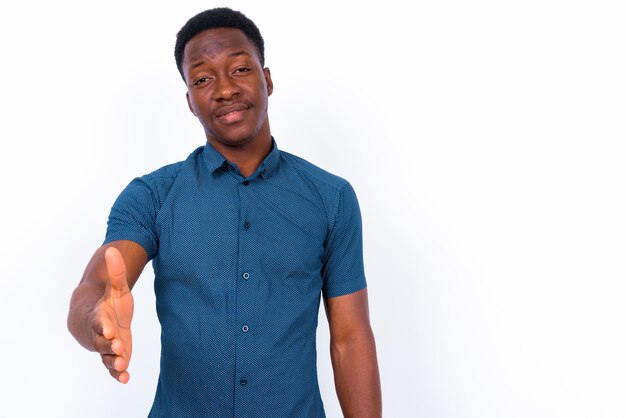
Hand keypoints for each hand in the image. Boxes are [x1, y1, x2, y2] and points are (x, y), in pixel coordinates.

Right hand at [90, 247, 133, 382]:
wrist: (94, 318)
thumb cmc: (107, 302)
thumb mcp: (116, 287)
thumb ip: (117, 272)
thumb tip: (113, 248)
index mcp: (99, 316)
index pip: (98, 320)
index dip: (103, 324)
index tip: (108, 326)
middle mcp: (99, 333)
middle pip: (101, 340)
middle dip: (109, 344)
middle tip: (118, 346)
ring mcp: (105, 346)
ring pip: (106, 356)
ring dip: (113, 362)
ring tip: (122, 366)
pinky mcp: (112, 356)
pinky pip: (112, 368)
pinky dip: (118, 374)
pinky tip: (126, 379)